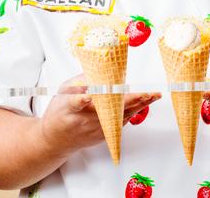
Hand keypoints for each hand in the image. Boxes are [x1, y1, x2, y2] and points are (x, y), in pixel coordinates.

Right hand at [40, 75, 160, 155]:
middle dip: (128, 100)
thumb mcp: (63, 91)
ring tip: (153, 95)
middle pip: (108, 110)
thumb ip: (80, 81)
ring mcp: (94, 130)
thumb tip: (100, 70)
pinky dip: (133, 111)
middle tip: (146, 92)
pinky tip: (145, 103)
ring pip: (120, 116)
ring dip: (138, 105)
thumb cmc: (60, 112)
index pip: (76, 102)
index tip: (89, 95)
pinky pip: (120, 122)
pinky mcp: (102, 136)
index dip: (83, 98)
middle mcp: (83, 120)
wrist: (56, 140)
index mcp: (69, 107)